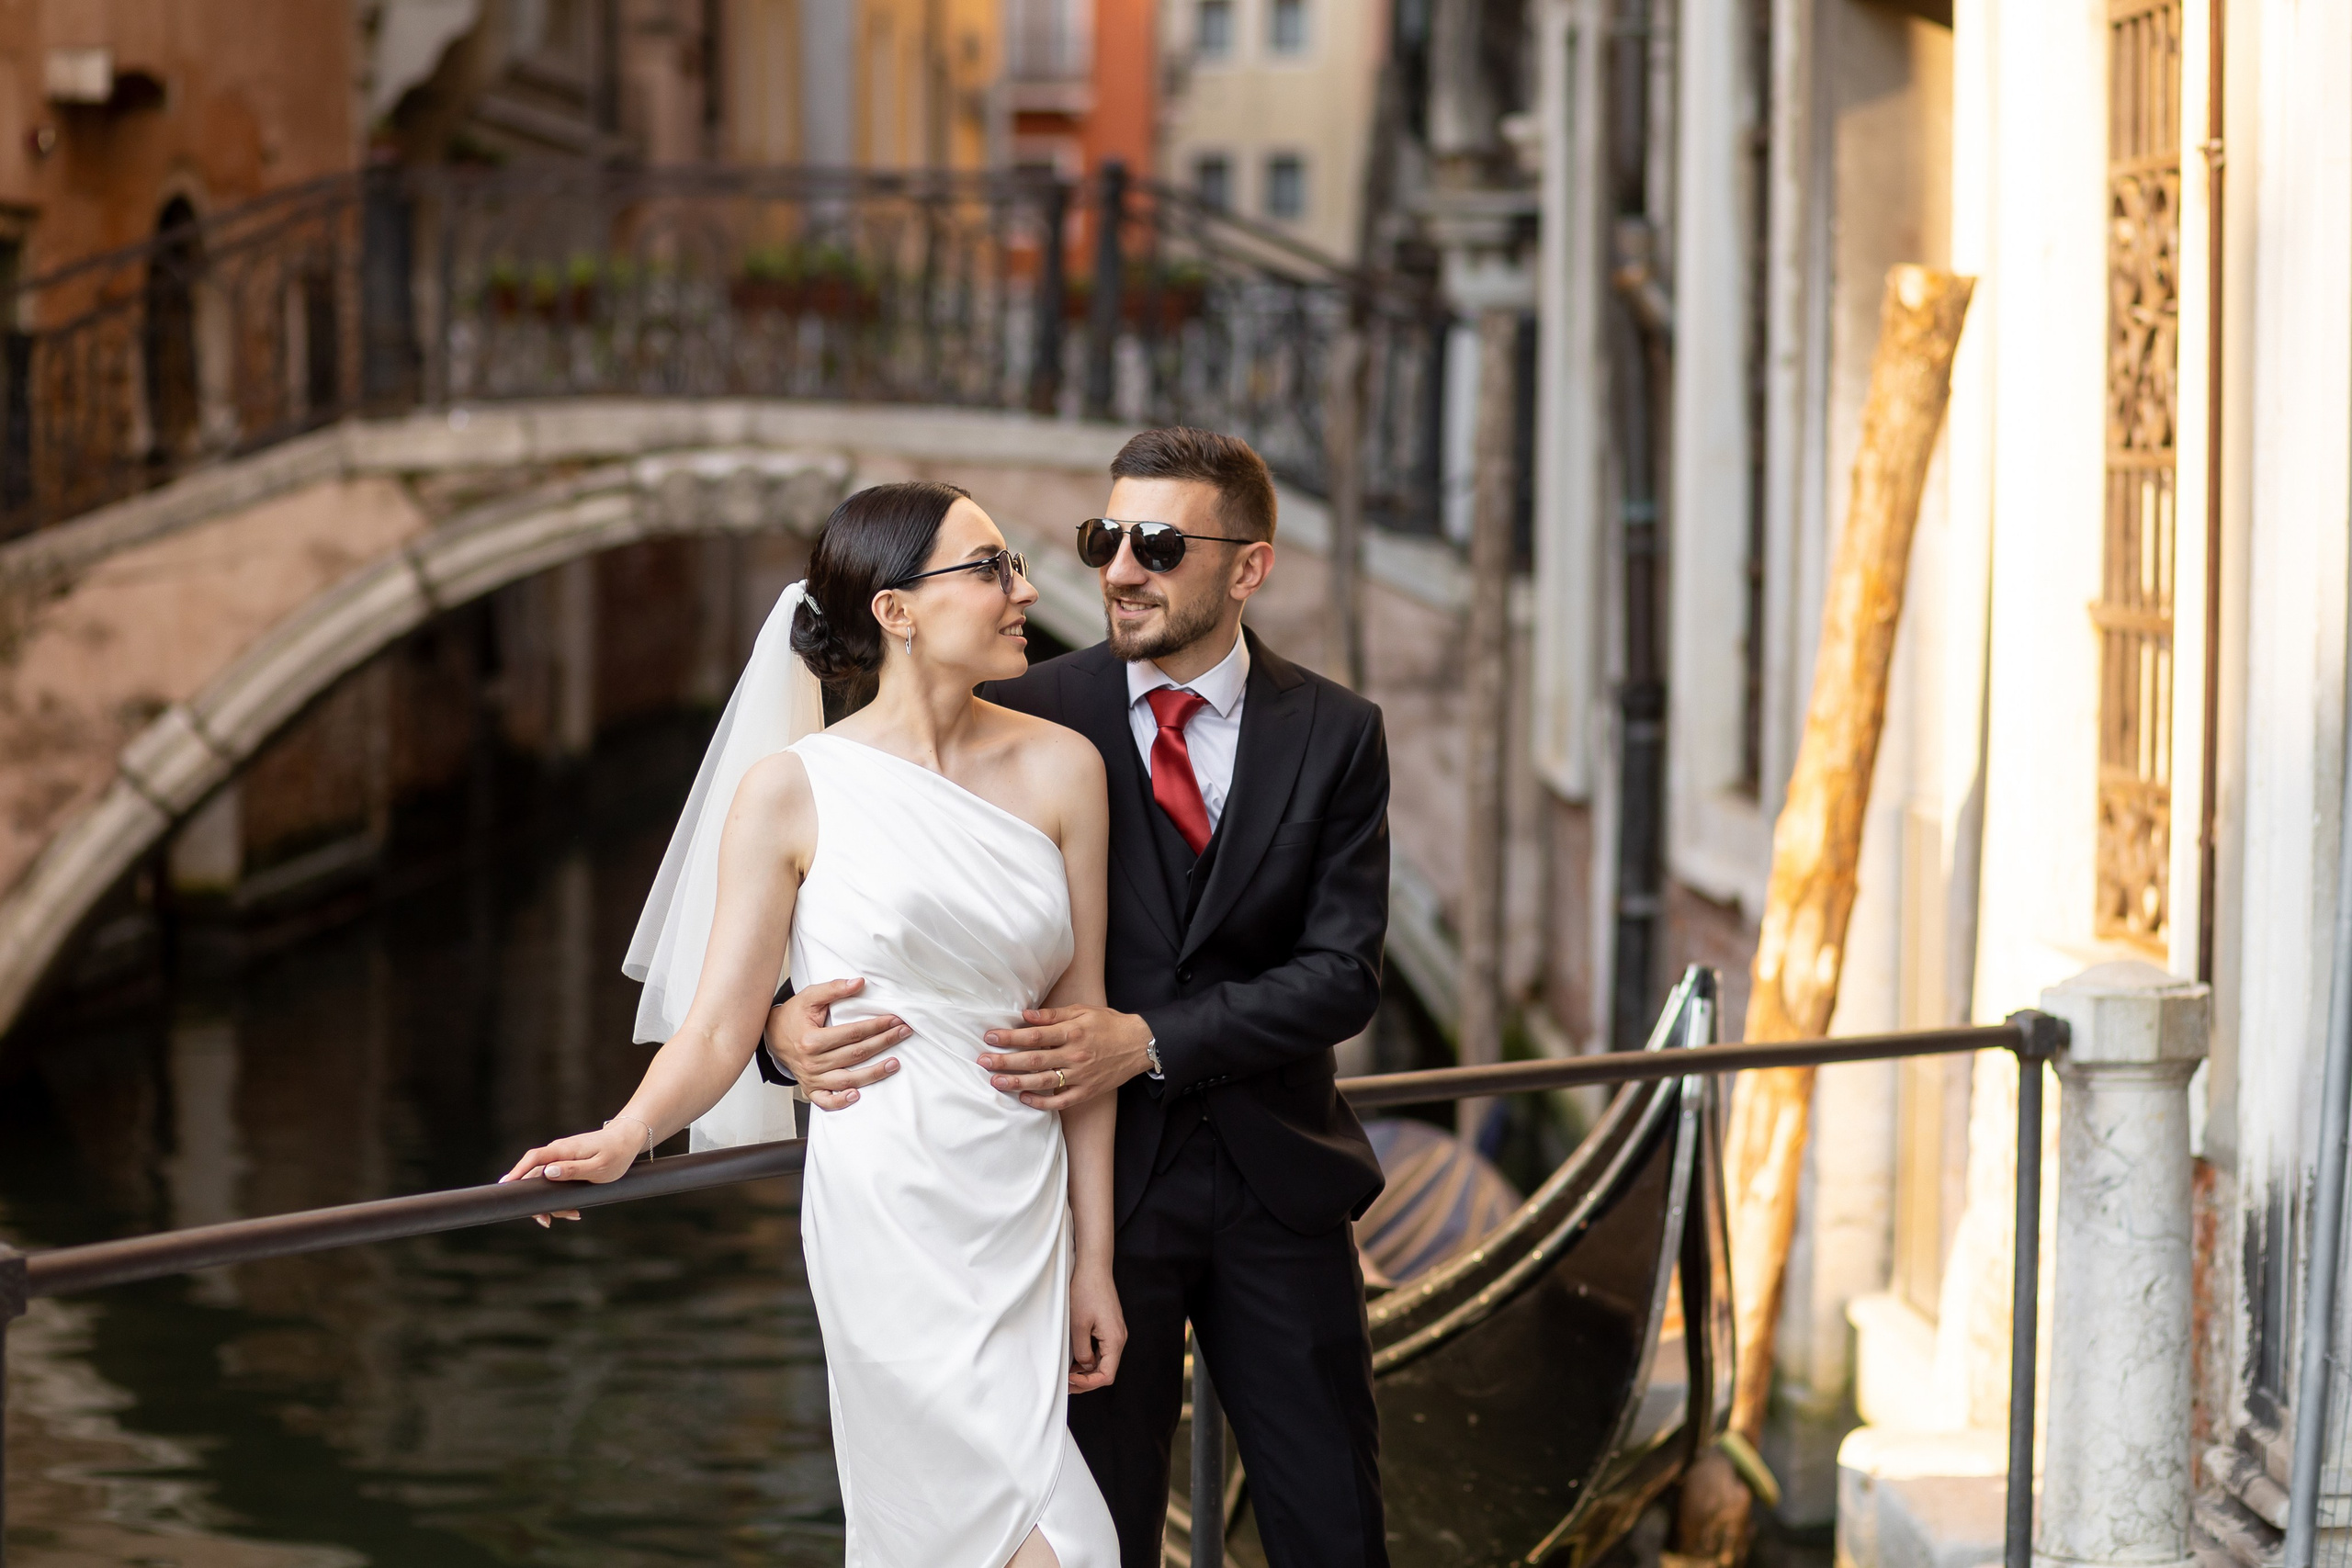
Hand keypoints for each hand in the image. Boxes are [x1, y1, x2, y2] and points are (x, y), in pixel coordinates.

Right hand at [499, 1121, 644, 1226]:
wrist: (629, 1139)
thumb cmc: (617, 1153)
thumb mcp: (598, 1167)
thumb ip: (573, 1170)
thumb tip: (547, 1173)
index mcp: (564, 1149)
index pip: (533, 1158)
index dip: (517, 1172)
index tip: (505, 1187)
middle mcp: (558, 1151)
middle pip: (535, 1175)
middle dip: (536, 1200)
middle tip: (547, 1221)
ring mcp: (562, 1157)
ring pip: (545, 1182)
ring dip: (552, 1202)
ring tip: (572, 1215)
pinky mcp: (567, 1163)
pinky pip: (555, 1181)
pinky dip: (559, 1196)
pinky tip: (571, 1210)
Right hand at [769, 977, 908, 1110]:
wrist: (771, 1035)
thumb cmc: (793, 1015)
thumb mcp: (810, 996)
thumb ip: (834, 988)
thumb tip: (859, 982)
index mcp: (811, 1040)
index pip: (852, 1033)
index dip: (876, 1026)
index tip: (894, 1020)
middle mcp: (812, 1062)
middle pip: (855, 1054)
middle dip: (883, 1043)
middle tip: (903, 1033)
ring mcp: (811, 1078)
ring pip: (848, 1080)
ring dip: (874, 1073)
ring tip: (895, 1064)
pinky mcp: (810, 1089)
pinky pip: (826, 1101)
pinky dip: (840, 1102)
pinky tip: (858, 1096)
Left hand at [979, 1006, 1153, 1109]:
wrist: (1139, 1044)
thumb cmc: (1108, 1024)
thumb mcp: (1083, 1011)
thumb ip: (1053, 1015)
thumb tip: (1026, 1016)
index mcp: (1073, 1031)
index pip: (1035, 1035)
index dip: (1011, 1037)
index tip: (990, 1037)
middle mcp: (1075, 1054)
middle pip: (1034, 1059)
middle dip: (1006, 1061)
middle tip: (983, 1061)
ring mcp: (1081, 1075)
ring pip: (1043, 1082)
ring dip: (1017, 1082)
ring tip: (995, 1081)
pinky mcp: (1087, 1091)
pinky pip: (1061, 1100)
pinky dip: (1041, 1102)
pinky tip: (1024, 1099)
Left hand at [1068, 1263, 1124, 1392]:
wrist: (1094, 1268)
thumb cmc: (1086, 1291)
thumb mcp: (1078, 1325)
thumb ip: (1082, 1350)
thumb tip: (1085, 1365)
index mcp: (1114, 1340)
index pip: (1107, 1375)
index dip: (1088, 1383)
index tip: (1071, 1381)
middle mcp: (1119, 1338)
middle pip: (1106, 1370)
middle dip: (1086, 1380)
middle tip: (1067, 1383)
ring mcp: (1116, 1332)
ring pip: (1104, 1360)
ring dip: (1087, 1370)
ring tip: (1068, 1373)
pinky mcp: (1110, 1327)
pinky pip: (1103, 1349)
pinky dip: (1090, 1358)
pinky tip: (1076, 1359)